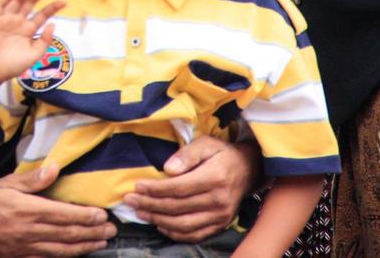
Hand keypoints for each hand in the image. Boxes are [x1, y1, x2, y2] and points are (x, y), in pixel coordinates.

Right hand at [0, 0, 64, 83]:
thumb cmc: (13, 66)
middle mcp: (19, 20)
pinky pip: (2, 3)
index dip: (53, 7)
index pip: (43, 14)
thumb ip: (44, 40)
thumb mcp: (34, 55)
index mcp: (29, 29)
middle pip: (31, 2)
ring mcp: (6, 18)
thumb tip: (53, 24)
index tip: (64, 2)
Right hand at [0, 165, 114, 256]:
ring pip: (62, 250)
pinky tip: (76, 254)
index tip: (101, 215)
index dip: (85, 216)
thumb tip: (55, 169)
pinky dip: (65, 257)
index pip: (64, 215)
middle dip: (92, 233)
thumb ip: (33, 179)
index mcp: (28, 210)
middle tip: (111, 230)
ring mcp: (26, 248)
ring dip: (84, 247)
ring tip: (101, 243)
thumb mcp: (7, 183)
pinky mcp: (21, 257)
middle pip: (68, 234)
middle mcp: (29, 231)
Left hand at [123, 136, 257, 241]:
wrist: (249, 170)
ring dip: (158, 220)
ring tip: (141, 213)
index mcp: (214, 178)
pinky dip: (175, 233)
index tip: (137, 187)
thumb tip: (167, 169)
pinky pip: (194, 235)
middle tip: (130, 201)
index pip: (178, 188)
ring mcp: (220, 216)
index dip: (155, 189)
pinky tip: (160, 225)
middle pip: (177, 207)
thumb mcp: (206, 144)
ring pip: (183, 224)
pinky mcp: (220, 225)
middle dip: (150, 205)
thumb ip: (187, 154)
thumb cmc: (222, 154)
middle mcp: (219, 200)